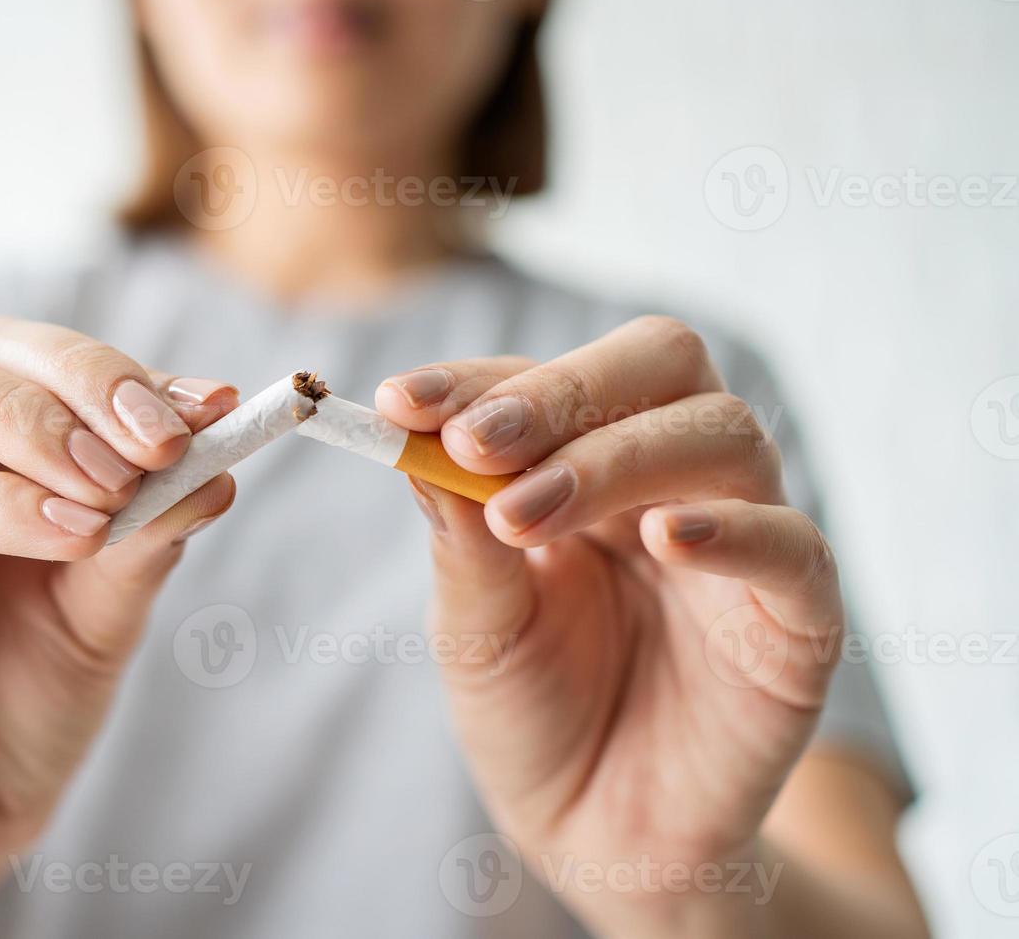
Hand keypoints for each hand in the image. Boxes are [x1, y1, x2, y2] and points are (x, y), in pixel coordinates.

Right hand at [0, 316, 237, 928]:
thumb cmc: (21, 706)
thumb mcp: (107, 610)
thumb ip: (149, 529)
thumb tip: (219, 453)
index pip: (33, 360)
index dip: (119, 372)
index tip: (211, 407)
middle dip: (77, 377)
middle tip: (161, 440)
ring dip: (32, 422)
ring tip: (116, 486)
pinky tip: (75, 534)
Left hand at [376, 316, 842, 937]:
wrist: (598, 838)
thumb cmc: (535, 717)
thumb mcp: (477, 625)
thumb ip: (462, 533)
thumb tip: (413, 434)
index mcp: (591, 464)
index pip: (552, 379)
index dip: (480, 380)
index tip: (403, 401)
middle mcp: (674, 479)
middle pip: (662, 362)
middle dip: (562, 391)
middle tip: (475, 443)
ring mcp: (744, 537)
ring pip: (722, 434)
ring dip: (614, 459)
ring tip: (523, 515)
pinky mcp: (798, 618)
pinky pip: (791, 547)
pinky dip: (731, 530)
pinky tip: (664, 538)